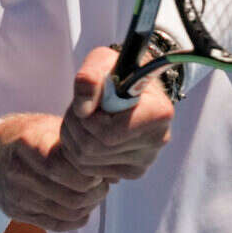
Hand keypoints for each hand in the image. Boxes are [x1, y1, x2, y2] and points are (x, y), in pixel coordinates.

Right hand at [0, 114, 108, 232]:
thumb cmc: (33, 136)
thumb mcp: (53, 127)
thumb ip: (80, 145)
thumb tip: (115, 168)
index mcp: (28, 144)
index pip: (64, 168)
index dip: (89, 173)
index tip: (101, 168)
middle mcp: (19, 172)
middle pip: (70, 194)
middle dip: (96, 192)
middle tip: (104, 183)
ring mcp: (16, 195)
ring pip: (67, 212)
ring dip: (89, 205)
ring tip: (96, 193)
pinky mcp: (17, 212)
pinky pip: (56, 224)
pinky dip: (77, 218)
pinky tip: (84, 206)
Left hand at [60, 45, 174, 182]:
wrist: (134, 85)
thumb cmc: (119, 71)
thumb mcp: (102, 61)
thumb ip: (89, 78)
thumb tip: (83, 110)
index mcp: (158, 113)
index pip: (108, 135)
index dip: (86, 120)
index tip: (86, 102)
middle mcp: (157, 140)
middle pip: (93, 150)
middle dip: (74, 128)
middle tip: (78, 109)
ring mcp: (146, 160)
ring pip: (87, 163)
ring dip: (73, 139)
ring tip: (82, 118)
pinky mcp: (133, 171)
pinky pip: (90, 172)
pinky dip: (79, 153)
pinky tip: (88, 133)